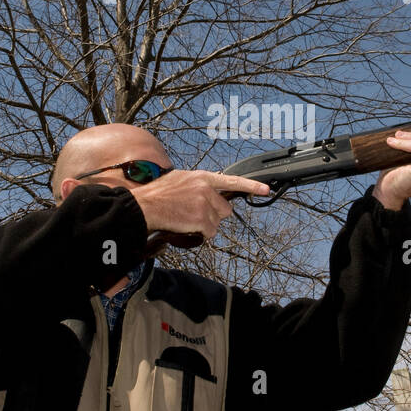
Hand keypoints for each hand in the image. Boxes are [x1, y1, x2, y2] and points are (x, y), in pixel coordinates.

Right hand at [130, 170, 269, 240]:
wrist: (145, 206)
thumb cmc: (157, 195)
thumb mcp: (179, 180)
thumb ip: (197, 185)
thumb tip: (206, 193)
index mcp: (202, 177)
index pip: (232, 181)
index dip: (251, 186)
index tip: (266, 189)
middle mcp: (206, 189)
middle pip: (225, 209)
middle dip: (214, 215)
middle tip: (195, 214)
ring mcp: (205, 204)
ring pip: (216, 223)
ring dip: (204, 225)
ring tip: (185, 218)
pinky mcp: (202, 219)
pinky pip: (209, 233)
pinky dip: (199, 234)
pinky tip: (185, 225)